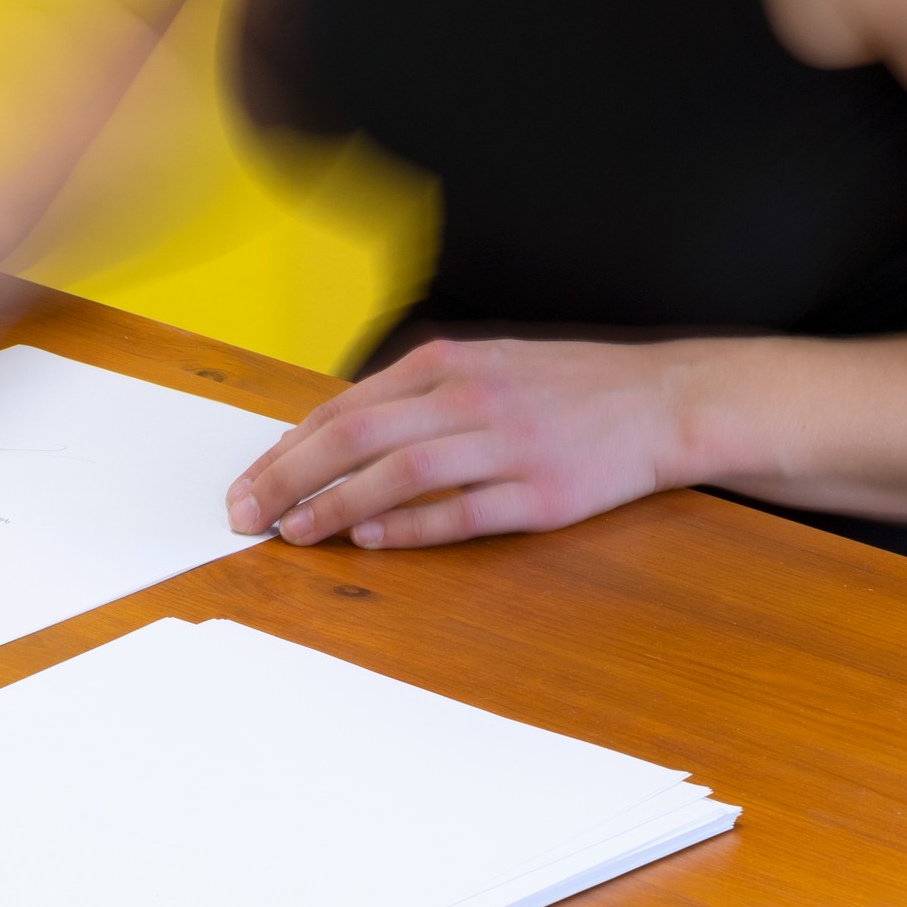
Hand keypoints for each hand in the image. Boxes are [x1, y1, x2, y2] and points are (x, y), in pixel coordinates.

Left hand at [225, 336, 687, 548]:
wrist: (660, 400)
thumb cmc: (561, 389)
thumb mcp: (480, 369)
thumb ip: (411, 400)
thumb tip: (329, 437)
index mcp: (446, 365)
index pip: (343, 410)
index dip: (286, 450)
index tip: (246, 484)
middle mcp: (470, 399)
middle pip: (357, 438)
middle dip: (289, 478)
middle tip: (246, 514)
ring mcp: (508, 446)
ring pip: (402, 474)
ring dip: (338, 506)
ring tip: (294, 532)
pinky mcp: (543, 493)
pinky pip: (465, 513)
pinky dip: (414, 527)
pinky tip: (372, 541)